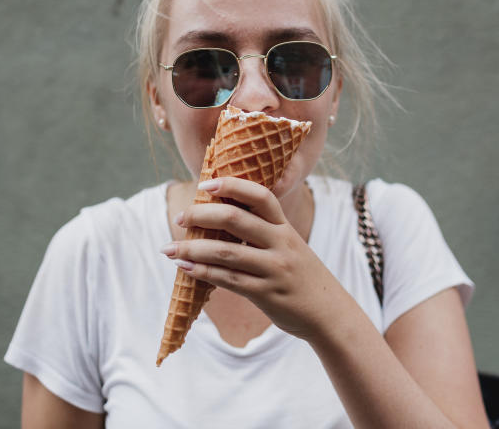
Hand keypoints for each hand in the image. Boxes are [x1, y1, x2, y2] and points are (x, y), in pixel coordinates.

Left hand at [160, 177, 345, 340]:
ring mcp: (274, 269)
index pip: (260, 196)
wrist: (329, 313)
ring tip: (169, 249)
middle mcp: (281, 243)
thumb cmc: (302, 277)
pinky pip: (229, 280)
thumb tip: (220, 221)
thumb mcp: (290, 247)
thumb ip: (264, 233)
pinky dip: (203, 273)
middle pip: (236, 219)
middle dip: (202, 215)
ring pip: (226, 252)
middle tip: (180, 217)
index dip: (232, 185)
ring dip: (192, 249)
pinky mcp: (266, 293)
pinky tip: (185, 269)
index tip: (206, 184)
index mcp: (286, 227)